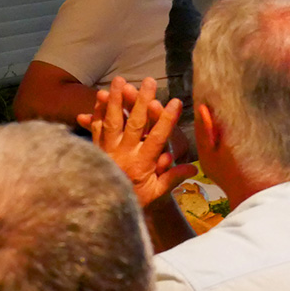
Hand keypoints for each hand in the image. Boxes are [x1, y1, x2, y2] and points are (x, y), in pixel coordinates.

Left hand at [78, 76, 196, 206]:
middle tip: (149, 82)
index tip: (175, 102)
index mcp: (141, 164)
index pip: (157, 138)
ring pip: (112, 121)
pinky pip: (96, 127)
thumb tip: (194, 169)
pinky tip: (99, 97)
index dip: (166, 120)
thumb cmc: (132, 200)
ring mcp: (107, 150)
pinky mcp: (95, 148)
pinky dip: (97, 112)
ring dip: (116, 100)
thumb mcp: (155, 193)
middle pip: (134, 124)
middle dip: (142, 101)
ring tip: (120, 81)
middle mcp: (123, 154)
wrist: (98, 209)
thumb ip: (172, 178)